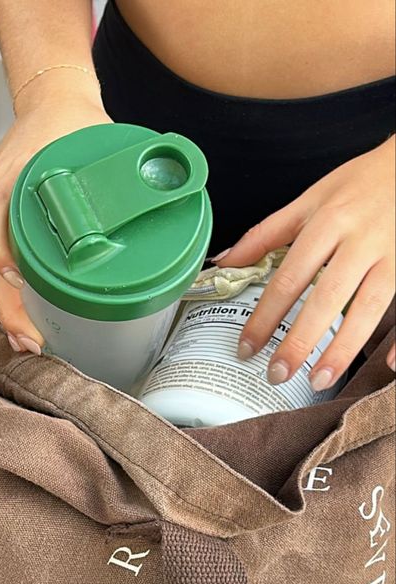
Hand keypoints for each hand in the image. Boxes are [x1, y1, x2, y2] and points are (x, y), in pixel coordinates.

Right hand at [0, 90, 111, 353]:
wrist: (52, 97)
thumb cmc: (71, 119)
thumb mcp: (94, 144)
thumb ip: (120, 179)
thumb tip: (160, 206)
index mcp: (10, 185)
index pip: (1, 245)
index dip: (13, 284)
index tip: (29, 310)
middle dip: (12, 311)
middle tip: (32, 344)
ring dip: (11, 304)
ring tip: (29, 338)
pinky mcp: (6, 211)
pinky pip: (4, 253)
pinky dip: (14, 284)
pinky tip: (28, 307)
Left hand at [213, 135, 395, 387]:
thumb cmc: (358, 183)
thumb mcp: (309, 199)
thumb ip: (267, 233)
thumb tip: (225, 262)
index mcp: (327, 223)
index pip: (288, 278)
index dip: (265, 315)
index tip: (247, 347)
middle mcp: (359, 241)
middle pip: (326, 297)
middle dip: (299, 340)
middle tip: (277, 374)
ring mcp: (392, 255)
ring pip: (369, 307)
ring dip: (343, 348)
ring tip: (319, 380)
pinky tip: (389, 367)